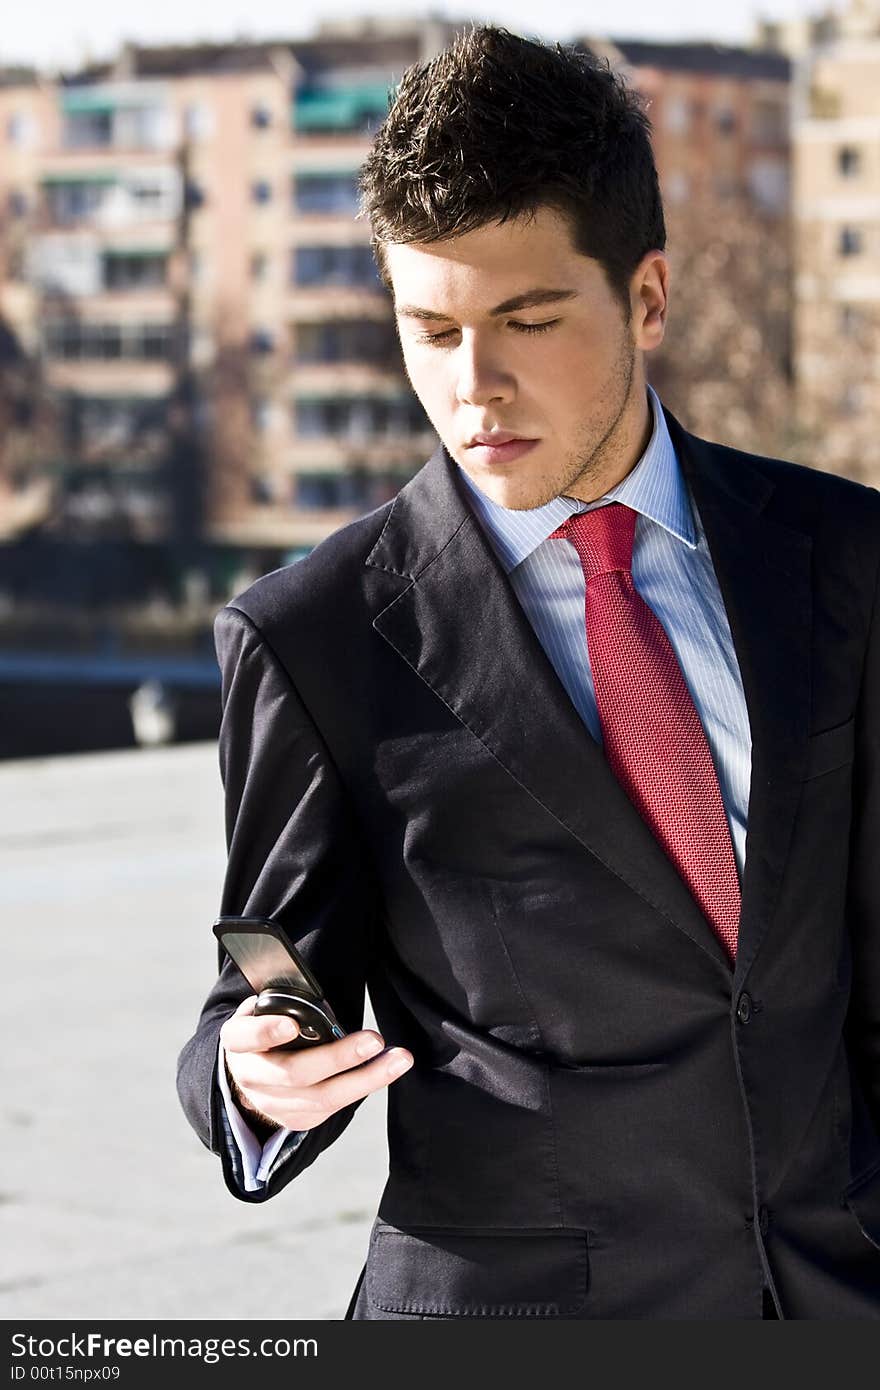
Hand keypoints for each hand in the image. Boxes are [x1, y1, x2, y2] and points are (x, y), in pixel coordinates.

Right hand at [219, 995, 413, 1133]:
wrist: (251, 1071)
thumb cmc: (268, 1028)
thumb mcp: (266, 1009)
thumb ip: (284, 1002)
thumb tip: (316, 992)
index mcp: (239, 1040)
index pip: (245, 1036)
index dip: (266, 1031)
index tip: (292, 1025)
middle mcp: (251, 1076)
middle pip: (294, 1073)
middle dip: (338, 1057)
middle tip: (375, 1040)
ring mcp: (272, 1103)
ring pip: (320, 1098)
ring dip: (366, 1078)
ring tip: (399, 1059)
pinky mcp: (294, 1119)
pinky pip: (333, 1108)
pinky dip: (362, 1087)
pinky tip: (386, 1070)